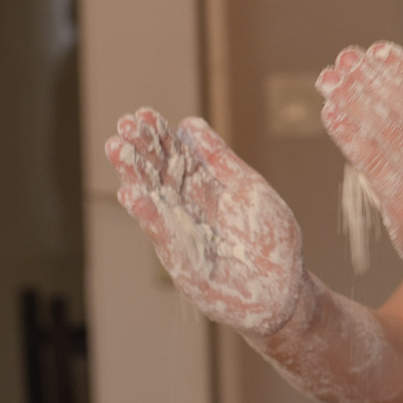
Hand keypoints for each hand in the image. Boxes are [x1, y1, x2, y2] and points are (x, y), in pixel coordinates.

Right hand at [105, 108, 305, 336]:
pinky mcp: (184, 263)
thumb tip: (190, 124)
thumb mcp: (250, 189)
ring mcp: (183, 236)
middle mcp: (188, 211)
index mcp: (205, 191)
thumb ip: (221, 160)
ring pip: (155, 202)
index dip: (159, 137)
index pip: (176, 158)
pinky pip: (164, 235)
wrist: (284, 288)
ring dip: (135, 177)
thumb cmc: (270, 240)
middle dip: (141, 151)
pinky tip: (131, 193)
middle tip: (124, 125)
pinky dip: (149, 215)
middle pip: (160, 176)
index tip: (141, 114)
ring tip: (118, 150)